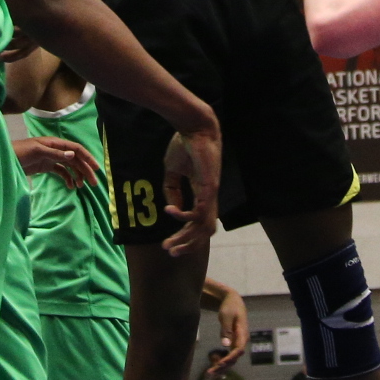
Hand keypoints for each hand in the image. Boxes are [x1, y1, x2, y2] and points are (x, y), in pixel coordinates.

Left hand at [16, 134, 100, 189]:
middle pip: (76, 159)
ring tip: (81, 186)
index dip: (87, 157)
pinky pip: (61, 172)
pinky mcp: (46, 166)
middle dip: (85, 170)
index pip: (76, 149)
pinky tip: (70, 186)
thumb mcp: (37, 151)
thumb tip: (73, 155)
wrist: (6, 158)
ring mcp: (51, 158)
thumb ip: (54, 153)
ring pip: (70, 166)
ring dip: (77, 175)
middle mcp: (56, 150)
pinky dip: (67, 178)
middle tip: (93, 183)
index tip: (96, 168)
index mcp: (56, 143)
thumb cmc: (20, 151)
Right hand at [160, 121, 222, 256]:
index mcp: (202, 195)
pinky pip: (200, 211)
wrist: (193, 127)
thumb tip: (173, 210)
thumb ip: (173, 192)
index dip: (185, 236)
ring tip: (169, 244)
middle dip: (186, 245)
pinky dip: (184, 216)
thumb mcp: (172, 172)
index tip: (169, 243)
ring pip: (204, 228)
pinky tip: (170, 211)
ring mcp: (211, 194)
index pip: (198, 223)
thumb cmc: (183, 145)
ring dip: (187, 239)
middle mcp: (209, 198)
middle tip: (169, 251)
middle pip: (203, 232)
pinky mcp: (210, 187)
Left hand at [212, 288, 248, 366]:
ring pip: (231, 359)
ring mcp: (237, 343)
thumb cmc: (230, 307)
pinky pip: (228, 356)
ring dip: (221, 367)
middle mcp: (242, 341)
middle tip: (210, 373)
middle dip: (223, 366)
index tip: (219, 364)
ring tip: (209, 374)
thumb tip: (226, 345)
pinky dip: (221, 362)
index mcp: (243, 334)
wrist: (233, 301)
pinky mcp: (232, 343)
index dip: (229, 358)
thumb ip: (226, 329)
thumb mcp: (226, 315)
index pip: (238, 350)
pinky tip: (212, 366)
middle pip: (234, 358)